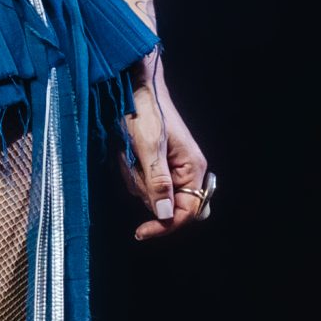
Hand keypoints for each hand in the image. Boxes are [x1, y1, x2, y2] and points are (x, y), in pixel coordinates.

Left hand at [116, 53, 211, 241]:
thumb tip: (166, 215)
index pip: (186, 213)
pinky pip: (142, 182)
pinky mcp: (156, 163)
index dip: (165, 225)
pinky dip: (131, 172)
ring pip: (151, 195)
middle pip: (167, 206)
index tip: (141, 232)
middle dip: (146, 193)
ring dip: (135, 179)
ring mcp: (171, 168)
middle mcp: (186, 171)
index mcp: (193, 169)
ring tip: (129, 153)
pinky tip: (128, 153)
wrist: (134, 88)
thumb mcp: (149, 148)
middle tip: (134, 168)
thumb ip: (158, 183)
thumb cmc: (145, 112)